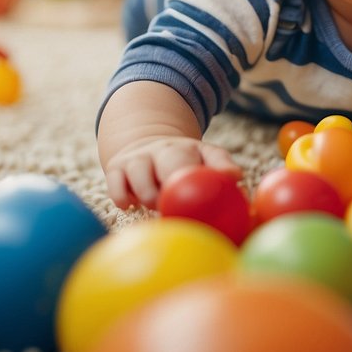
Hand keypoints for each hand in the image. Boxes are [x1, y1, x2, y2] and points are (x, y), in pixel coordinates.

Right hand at [103, 135, 240, 209]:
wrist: (145, 144)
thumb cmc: (183, 162)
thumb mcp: (206, 158)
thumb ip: (222, 167)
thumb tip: (235, 178)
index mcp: (190, 149)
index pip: (205, 157)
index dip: (210, 174)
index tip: (215, 190)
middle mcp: (164, 149)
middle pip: (171, 161)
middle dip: (175, 186)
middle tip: (177, 207)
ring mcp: (139, 157)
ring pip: (140, 173)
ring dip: (148, 195)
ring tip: (155, 206)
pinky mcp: (116, 167)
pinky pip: (115, 183)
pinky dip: (122, 196)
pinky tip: (130, 205)